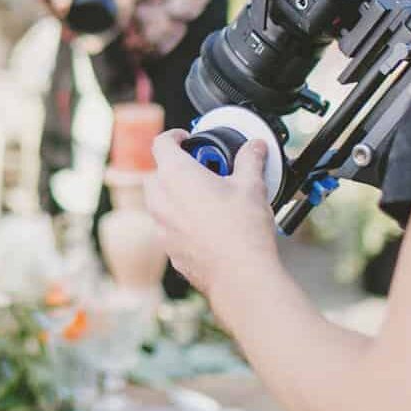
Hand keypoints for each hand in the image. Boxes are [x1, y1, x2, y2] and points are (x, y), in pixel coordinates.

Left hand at [145, 130, 281, 299]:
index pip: (161, 143)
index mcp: (175, 175)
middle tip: (202, 170)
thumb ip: (250, 160)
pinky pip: (168, 227)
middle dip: (175, 168)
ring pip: (159, 203)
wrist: (239, 274)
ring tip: (206, 198)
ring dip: (176, 195)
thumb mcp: (252, 185)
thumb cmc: (241, 230)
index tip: (186, 138)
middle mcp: (161, 200)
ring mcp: (161, 227)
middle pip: (156, 174)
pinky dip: (181, 221)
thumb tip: (254, 147)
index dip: (174, 136)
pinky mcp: (169, 249)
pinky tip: (206, 226)